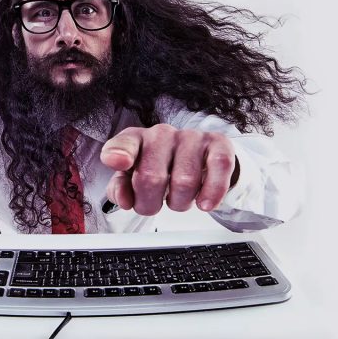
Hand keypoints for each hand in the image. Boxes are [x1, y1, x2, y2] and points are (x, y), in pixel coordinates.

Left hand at [100, 124, 238, 215]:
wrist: (197, 159)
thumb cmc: (159, 169)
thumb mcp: (132, 179)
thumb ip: (120, 189)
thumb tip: (124, 199)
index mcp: (136, 140)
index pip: (125, 143)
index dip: (119, 153)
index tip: (118, 162)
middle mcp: (161, 134)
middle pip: (151, 177)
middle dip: (149, 203)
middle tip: (153, 204)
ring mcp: (190, 137)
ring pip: (184, 181)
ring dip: (179, 203)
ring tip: (177, 199)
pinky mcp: (217, 144)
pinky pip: (218, 168)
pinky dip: (212, 192)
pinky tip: (205, 203)